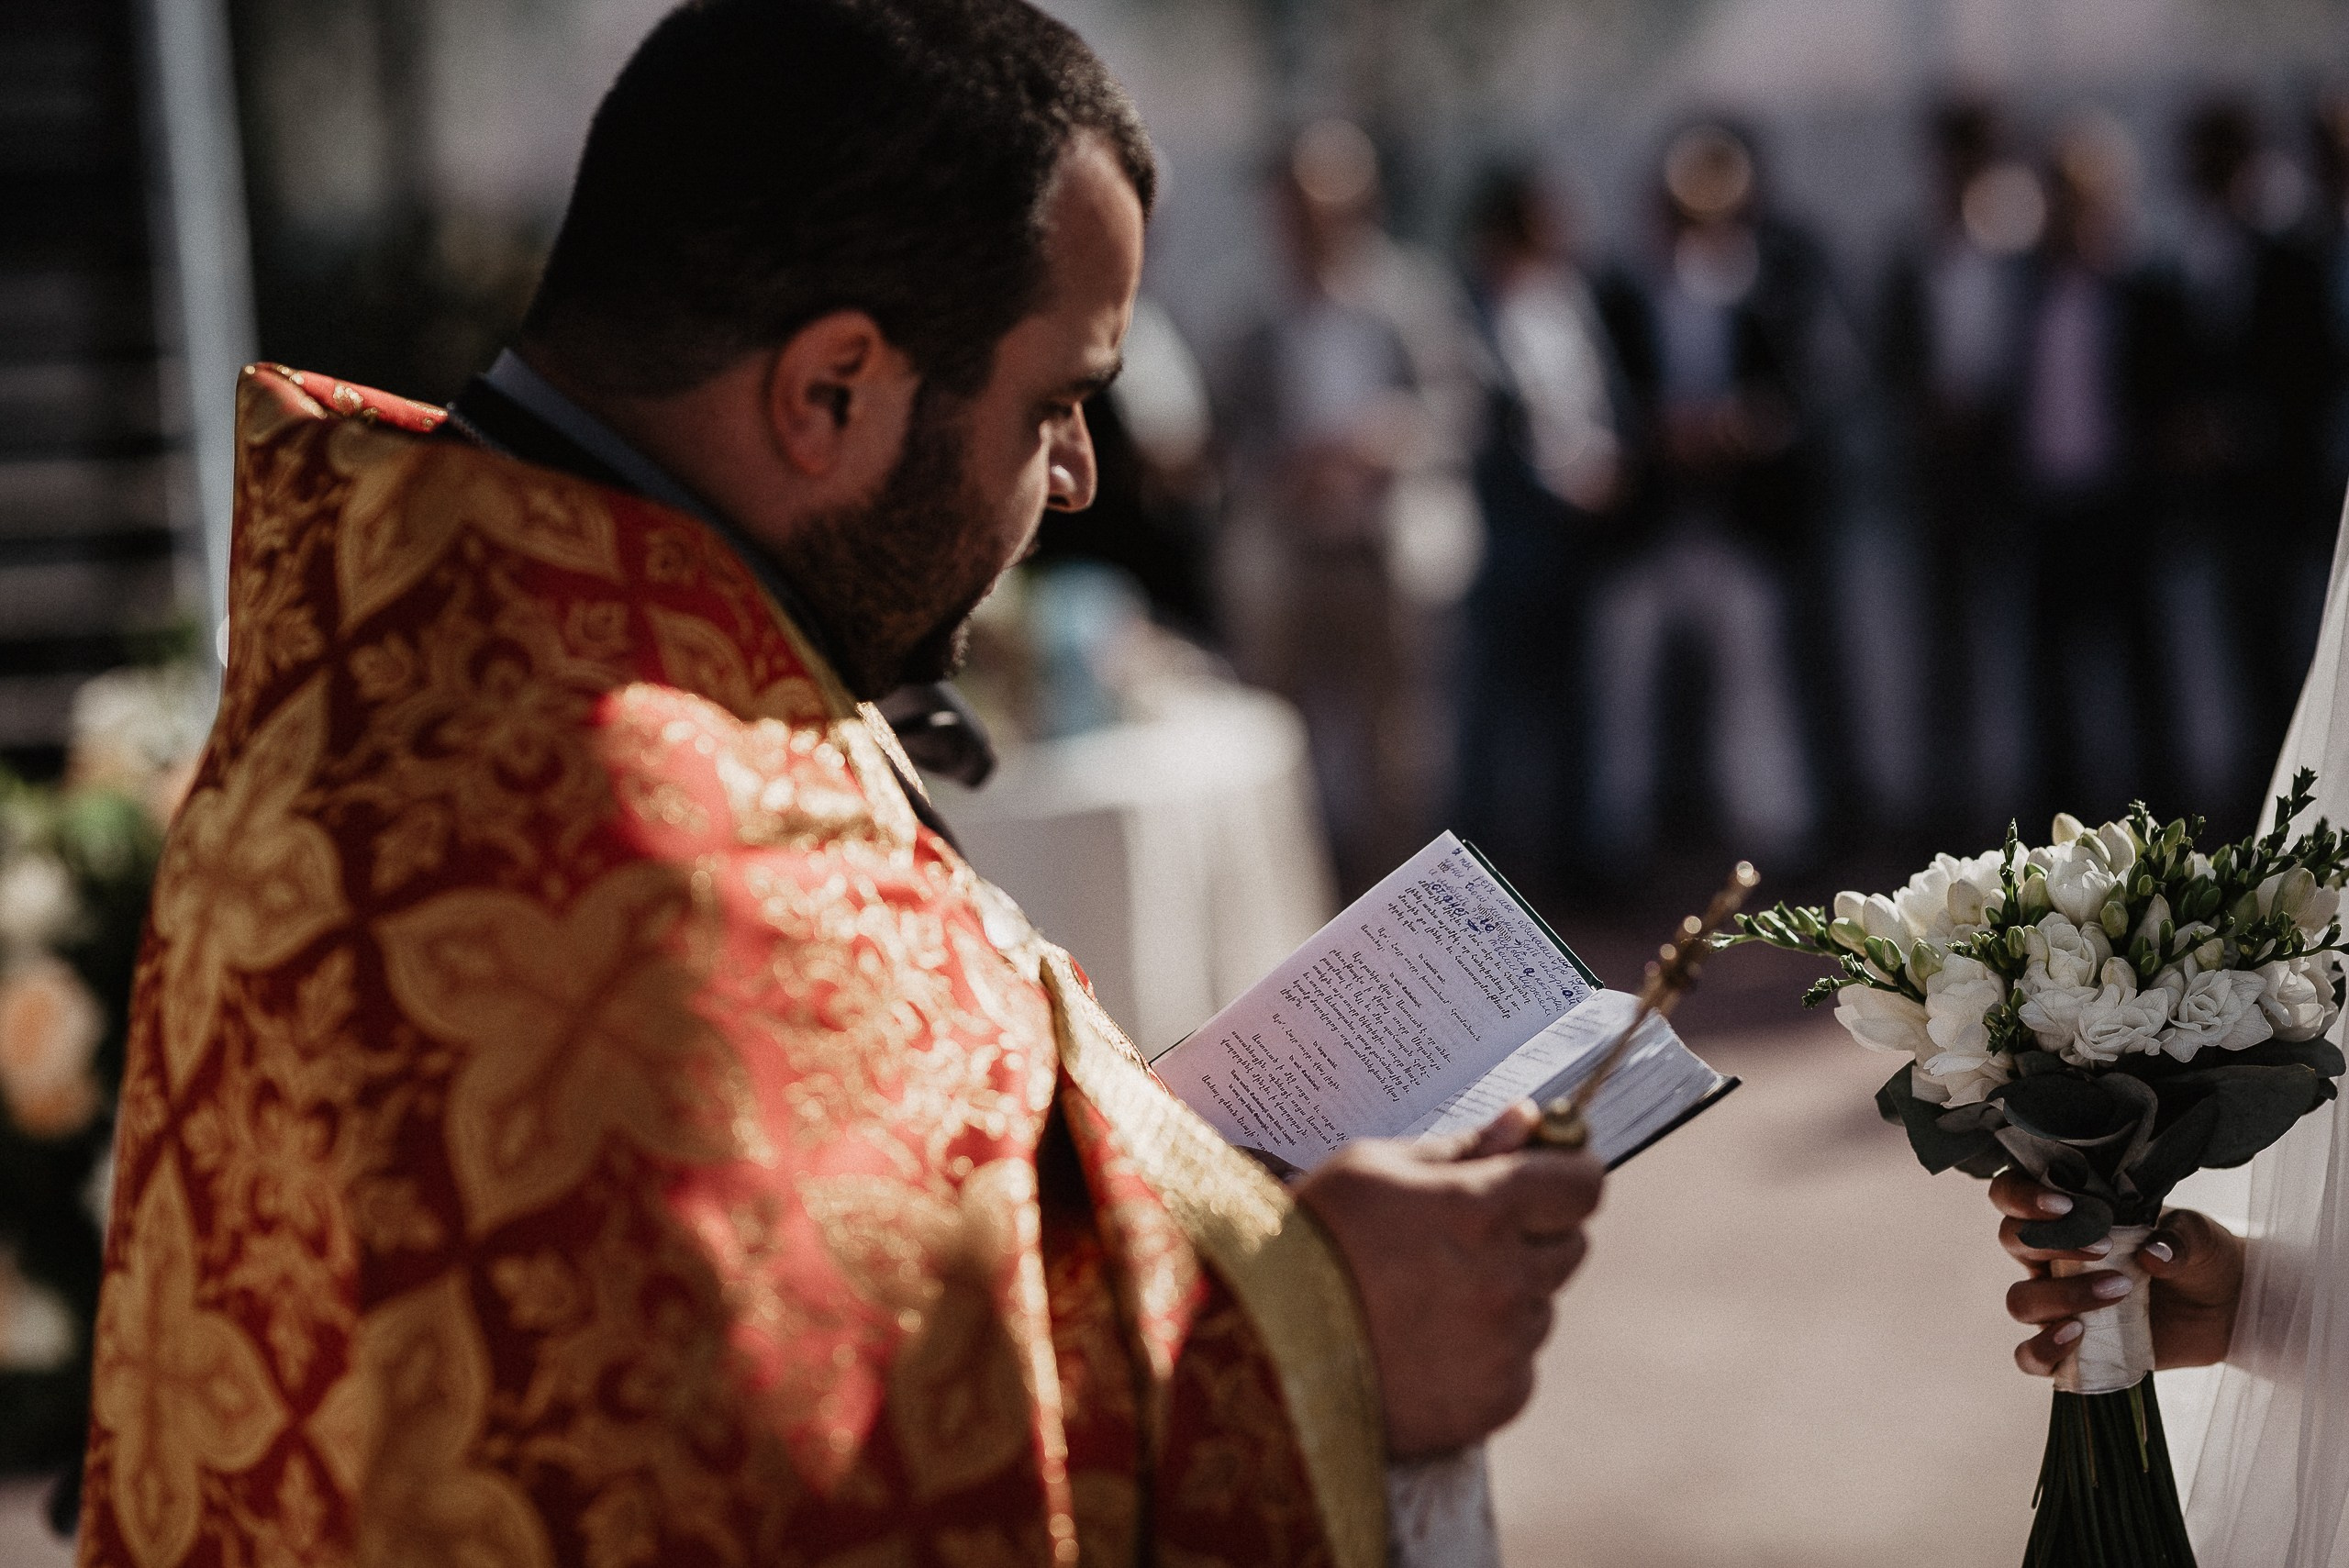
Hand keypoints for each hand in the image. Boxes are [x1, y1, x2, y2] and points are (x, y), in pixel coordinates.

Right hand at [1294, 1101, 1602, 1457]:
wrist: (1264, 1350)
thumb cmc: (1310, 1240)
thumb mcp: (1373, 1169)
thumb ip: (1461, 1147)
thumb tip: (1528, 1120)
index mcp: (1483, 1208)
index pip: (1581, 1185)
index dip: (1566, 1177)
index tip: (1549, 1178)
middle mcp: (1508, 1278)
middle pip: (1568, 1247)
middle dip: (1530, 1237)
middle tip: (1462, 1242)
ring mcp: (1506, 1346)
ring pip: (1539, 1309)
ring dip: (1504, 1299)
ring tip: (1426, 1302)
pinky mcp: (1496, 1402)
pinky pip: (1518, 1367)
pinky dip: (1487, 1357)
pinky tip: (1426, 1349)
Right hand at [1991, 1173, 2245, 1375]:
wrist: (2226, 1308)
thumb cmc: (2200, 1259)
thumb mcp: (2198, 1237)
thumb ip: (2178, 1238)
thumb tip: (2152, 1253)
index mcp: (2068, 1218)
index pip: (2012, 1196)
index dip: (2021, 1197)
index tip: (2066, 1206)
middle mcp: (2051, 1258)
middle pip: (2012, 1242)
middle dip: (2053, 1244)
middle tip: (2104, 1249)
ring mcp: (2057, 1304)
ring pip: (2021, 1300)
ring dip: (2061, 1296)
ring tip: (2118, 1293)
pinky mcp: (2071, 1348)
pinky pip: (2031, 1356)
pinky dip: (2043, 1349)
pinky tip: (2077, 1338)